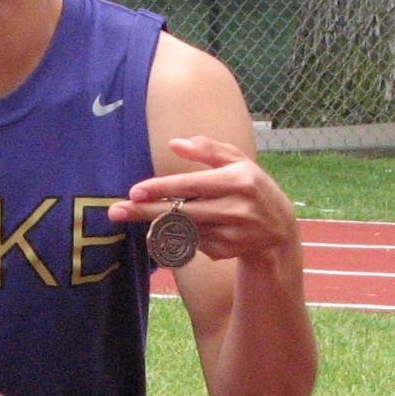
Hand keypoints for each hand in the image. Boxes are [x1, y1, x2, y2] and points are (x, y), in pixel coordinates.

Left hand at [109, 136, 299, 266]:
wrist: (278, 230)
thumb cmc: (252, 186)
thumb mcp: (238, 161)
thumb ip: (208, 150)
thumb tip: (176, 143)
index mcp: (238, 181)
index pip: (192, 185)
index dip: (162, 188)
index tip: (135, 191)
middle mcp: (235, 209)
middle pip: (181, 212)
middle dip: (145, 212)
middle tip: (116, 211)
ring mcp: (230, 234)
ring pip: (182, 230)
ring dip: (155, 225)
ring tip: (137, 217)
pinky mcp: (224, 252)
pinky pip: (191, 242)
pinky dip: (179, 234)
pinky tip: (180, 227)